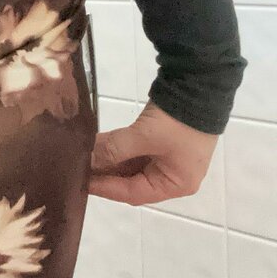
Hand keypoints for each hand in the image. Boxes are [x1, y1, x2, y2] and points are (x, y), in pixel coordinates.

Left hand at [89, 99, 219, 204]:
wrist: (200, 84)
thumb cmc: (177, 121)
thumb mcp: (144, 137)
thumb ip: (114, 150)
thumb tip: (86, 159)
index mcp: (175, 184)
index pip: (133, 193)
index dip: (105, 188)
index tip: (80, 182)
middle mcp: (172, 176)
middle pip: (132, 181)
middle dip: (105, 174)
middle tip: (77, 169)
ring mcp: (168, 157)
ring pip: (131, 164)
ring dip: (109, 160)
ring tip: (82, 157)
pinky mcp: (161, 140)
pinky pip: (135, 151)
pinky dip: (117, 149)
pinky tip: (97, 145)